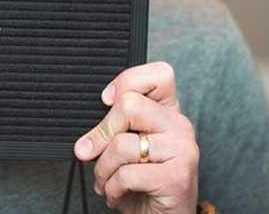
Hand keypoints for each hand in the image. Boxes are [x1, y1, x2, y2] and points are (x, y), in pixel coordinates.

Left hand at [74, 62, 198, 212]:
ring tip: (106, 182)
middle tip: (91, 153)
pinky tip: (117, 195)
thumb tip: (86, 141)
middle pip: (129, 105)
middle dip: (101, 133)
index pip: (159, 73)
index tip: (106, 101)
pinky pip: (127, 174)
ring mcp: (183, 150)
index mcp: (169, 112)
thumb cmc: (143, 183)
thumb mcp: (129, 148)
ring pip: (121, 144)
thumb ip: (116, 130)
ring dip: (102, 170)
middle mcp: (180, 126)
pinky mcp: (176, 177)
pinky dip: (112, 188)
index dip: (127, 80)